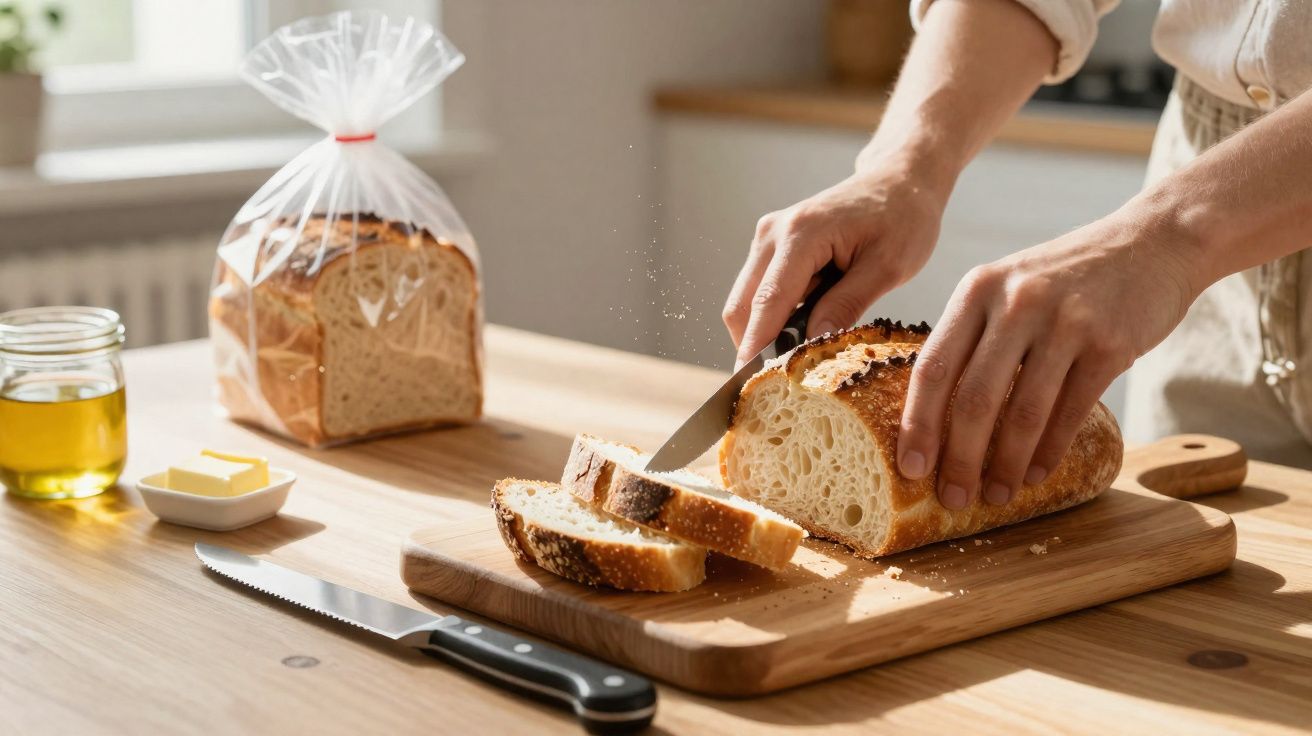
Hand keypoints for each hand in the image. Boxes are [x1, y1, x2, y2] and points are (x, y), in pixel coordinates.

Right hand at [722, 162, 947, 366]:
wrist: (900, 180)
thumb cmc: (903, 217)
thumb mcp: (888, 267)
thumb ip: (847, 305)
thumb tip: (811, 346)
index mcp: (801, 234)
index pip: (767, 302)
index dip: (755, 348)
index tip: (750, 387)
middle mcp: (773, 233)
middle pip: (742, 306)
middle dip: (753, 347)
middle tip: (777, 386)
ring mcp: (768, 238)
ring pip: (747, 301)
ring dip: (766, 332)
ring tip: (802, 355)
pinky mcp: (772, 246)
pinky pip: (761, 291)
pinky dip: (775, 318)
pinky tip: (805, 330)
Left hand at [897, 214, 1202, 508]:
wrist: (1153, 242)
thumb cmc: (1068, 278)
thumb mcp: (1009, 287)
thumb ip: (975, 336)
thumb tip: (936, 416)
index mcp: (977, 290)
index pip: (933, 367)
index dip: (918, 424)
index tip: (910, 468)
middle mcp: (1015, 303)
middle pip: (973, 398)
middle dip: (959, 459)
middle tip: (953, 498)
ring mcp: (1065, 322)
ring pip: (1023, 412)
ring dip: (1005, 465)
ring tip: (996, 495)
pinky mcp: (1110, 343)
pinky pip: (1071, 412)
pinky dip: (1049, 451)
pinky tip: (1036, 474)